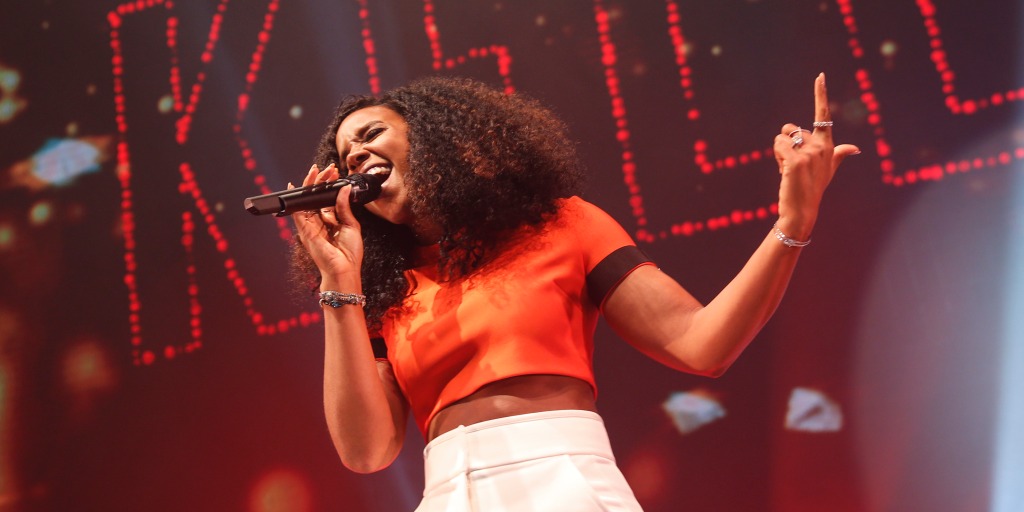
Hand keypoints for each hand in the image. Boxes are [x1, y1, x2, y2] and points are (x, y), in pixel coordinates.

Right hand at [290, 163, 364, 289]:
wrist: (344, 269)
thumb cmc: (349, 253)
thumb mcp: (351, 225)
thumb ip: (344, 207)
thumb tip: (344, 188)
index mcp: (331, 221)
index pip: (327, 198)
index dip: (330, 185)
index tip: (335, 174)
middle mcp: (319, 222)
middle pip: (316, 197)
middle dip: (321, 181)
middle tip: (328, 169)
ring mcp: (311, 225)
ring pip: (307, 200)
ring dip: (311, 185)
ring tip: (318, 171)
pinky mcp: (305, 230)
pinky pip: (297, 212)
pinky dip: (295, 199)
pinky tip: (295, 187)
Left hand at [773, 73, 859, 239]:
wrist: (803, 210)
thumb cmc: (813, 189)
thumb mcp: (828, 170)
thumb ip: (840, 155)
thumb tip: (856, 148)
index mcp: (828, 144)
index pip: (823, 114)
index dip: (820, 93)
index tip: (820, 75)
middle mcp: (821, 146)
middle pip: (791, 128)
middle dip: (785, 143)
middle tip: (793, 165)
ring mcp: (810, 153)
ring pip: (781, 137)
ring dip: (779, 153)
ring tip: (789, 170)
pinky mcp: (796, 160)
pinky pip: (778, 145)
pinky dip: (777, 157)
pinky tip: (785, 172)